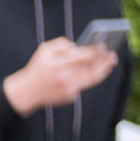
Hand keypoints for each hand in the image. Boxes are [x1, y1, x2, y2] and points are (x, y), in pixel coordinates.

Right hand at [2, 38, 116, 114]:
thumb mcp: (43, 50)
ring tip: (110, 63)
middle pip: (90, 68)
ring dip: (103, 70)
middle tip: (113, 55)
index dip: (95, 51)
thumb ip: (61, 43)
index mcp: (57, 63)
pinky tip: (99, 72)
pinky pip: (84, 85)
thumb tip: (77, 46)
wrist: (26, 92)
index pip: (82, 56)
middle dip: (104, 61)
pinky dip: (93, 78)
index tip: (104, 46)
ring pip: (91, 78)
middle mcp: (64, 76)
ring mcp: (68, 88)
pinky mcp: (69, 96)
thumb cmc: (38, 68)